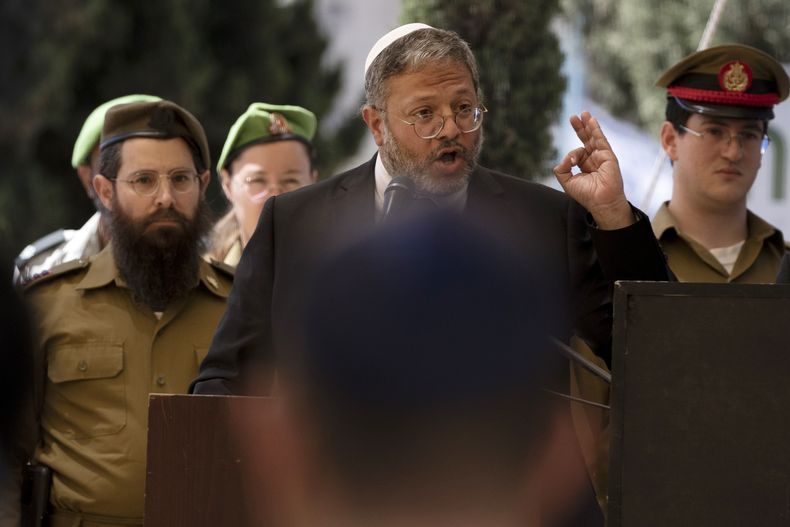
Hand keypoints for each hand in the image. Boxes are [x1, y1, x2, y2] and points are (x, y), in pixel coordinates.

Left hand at [554, 112, 633, 229]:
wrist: (601, 202)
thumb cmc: (586, 195)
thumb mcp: (567, 182)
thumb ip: (562, 169)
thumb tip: (565, 158)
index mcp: (584, 165)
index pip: (577, 152)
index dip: (571, 155)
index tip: (570, 162)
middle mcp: (594, 159)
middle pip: (586, 139)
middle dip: (579, 128)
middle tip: (573, 117)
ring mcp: (602, 156)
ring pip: (593, 137)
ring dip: (587, 125)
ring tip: (582, 113)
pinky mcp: (608, 156)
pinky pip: (600, 140)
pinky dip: (595, 130)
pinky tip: (591, 120)